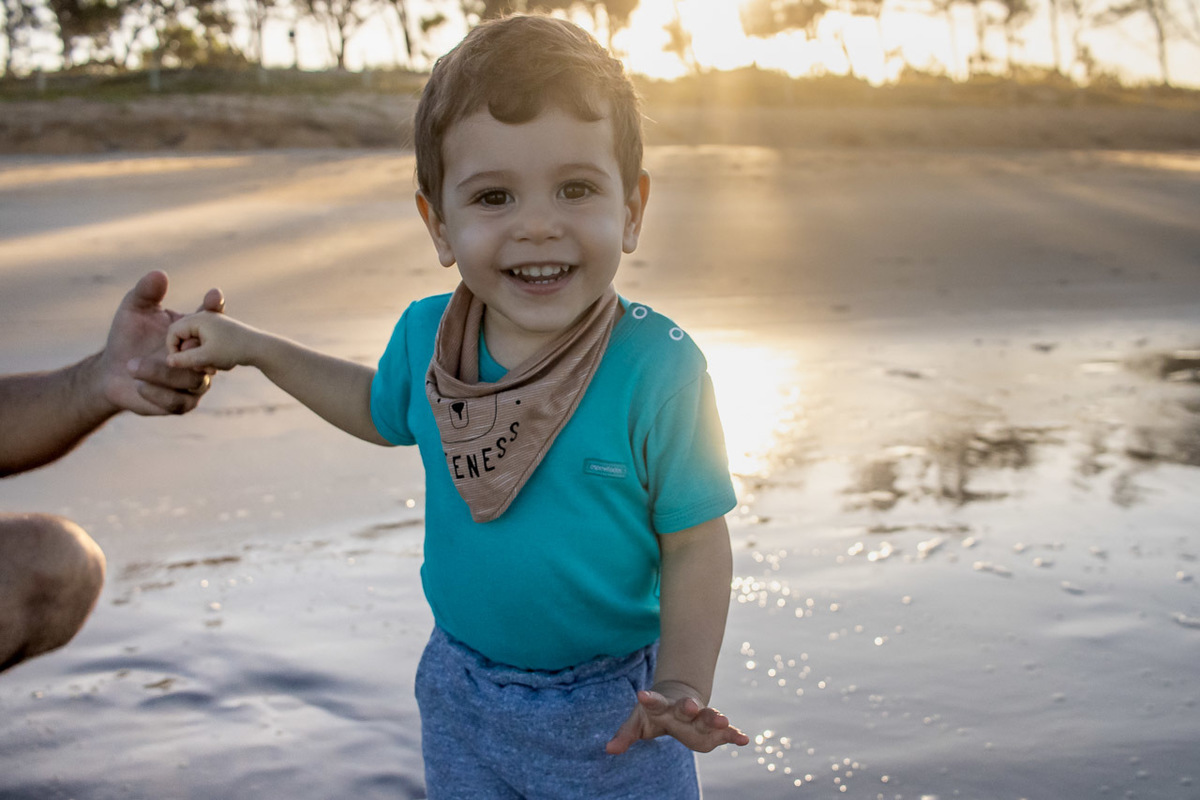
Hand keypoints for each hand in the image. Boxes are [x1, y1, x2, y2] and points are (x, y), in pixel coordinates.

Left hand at [99, 271, 223, 415]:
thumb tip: (159, 274)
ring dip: (162, 374)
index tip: (213, 296)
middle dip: (188, 352)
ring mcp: (194, 384)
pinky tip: (138, 384)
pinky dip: (158, 393)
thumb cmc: (127, 337)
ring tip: (133, 366)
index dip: (215, 308)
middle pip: (208, 357)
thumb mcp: (133, 311)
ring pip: (192, 382)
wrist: (112, 373)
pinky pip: (178, 403)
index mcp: (194, 333)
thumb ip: (146, 292)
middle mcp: (202, 359)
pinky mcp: (182, 404)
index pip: (213, 320)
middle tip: (167, 350)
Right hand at [166, 311, 256, 372]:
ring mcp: (210, 325)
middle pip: (182, 338)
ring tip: (213, 367)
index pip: (173, 333)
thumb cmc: (233, 349)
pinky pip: (203, 346)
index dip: (174, 350)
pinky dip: (207, 357)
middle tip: (202, 367)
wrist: (261, 348)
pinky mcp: (217, 334)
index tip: (183, 362)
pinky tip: (219, 365)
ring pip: (193, 344)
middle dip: (188, 355)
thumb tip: (168, 361)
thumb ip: (185, 359)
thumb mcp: (207, 357)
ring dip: (199, 359)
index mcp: (198, 318)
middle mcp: (203, 318)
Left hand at [605, 680, 749, 754]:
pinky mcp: (714, 729)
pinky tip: (744, 739)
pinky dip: (734, 735)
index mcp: (663, 706)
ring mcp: (701, 717)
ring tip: (723, 720)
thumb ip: (626, 734)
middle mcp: (684, 709)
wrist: (682, 699)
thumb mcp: (639, 721)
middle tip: (692, 705)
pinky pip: (726, 732)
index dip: (649, 699)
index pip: (654, 702)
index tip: (641, 694)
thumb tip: (609, 750)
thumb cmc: (656, 713)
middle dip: (690, 707)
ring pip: (708, 717)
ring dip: (715, 718)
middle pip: (687, 707)